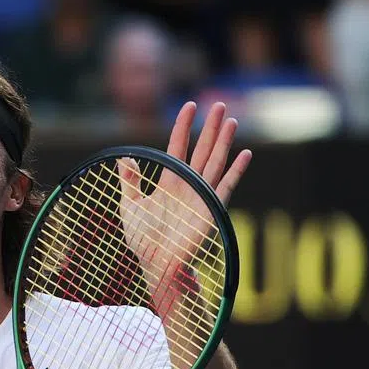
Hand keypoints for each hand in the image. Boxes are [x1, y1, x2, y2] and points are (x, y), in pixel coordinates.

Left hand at [116, 101, 252, 295]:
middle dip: (210, 127)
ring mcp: (201, 195)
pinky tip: (245, 154)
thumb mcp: (130, 207)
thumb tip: (123, 158)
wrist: (157, 264)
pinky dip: (236, 171)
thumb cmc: (143, 239)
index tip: (189, 106)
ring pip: (215, 162)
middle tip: (219, 104)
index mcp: (169, 181)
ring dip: (224, 142)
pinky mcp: (211, 209)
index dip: (184, 127)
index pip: (178, 147)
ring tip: (231, 121)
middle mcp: (188, 184)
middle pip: (202, 149)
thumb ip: (129, 182)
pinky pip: (226, 186)